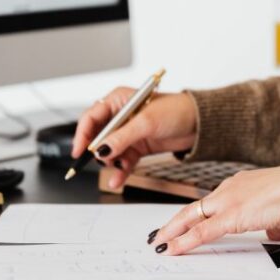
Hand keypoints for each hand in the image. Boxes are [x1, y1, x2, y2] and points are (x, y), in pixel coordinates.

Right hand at [71, 88, 197, 188]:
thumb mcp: (146, 123)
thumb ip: (121, 137)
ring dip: (111, 162)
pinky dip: (120, 170)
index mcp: (118, 100)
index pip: (91, 117)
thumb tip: (101, 149)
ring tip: (117, 169)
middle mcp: (120, 115)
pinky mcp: (137, 146)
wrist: (199, 124)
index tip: (79, 151)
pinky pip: (122, 160)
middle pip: (97, 135)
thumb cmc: (176, 111)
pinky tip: (117, 180)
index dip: (82, 134)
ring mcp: (128, 132)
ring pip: (109, 151)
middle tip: (101, 161)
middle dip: (98, 150)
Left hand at [149, 162, 279, 254]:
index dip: (196, 212)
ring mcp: (228, 201)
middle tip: (160, 232)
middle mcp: (230, 188)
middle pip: (195, 207)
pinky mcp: (230, 216)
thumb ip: (272, 221)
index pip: (212, 200)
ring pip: (191, 217)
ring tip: (160, 242)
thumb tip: (273, 230)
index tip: (186, 220)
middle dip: (176, 221)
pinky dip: (183, 241)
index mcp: (242, 184)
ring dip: (173, 231)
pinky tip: (171, 248)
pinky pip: (200, 232)